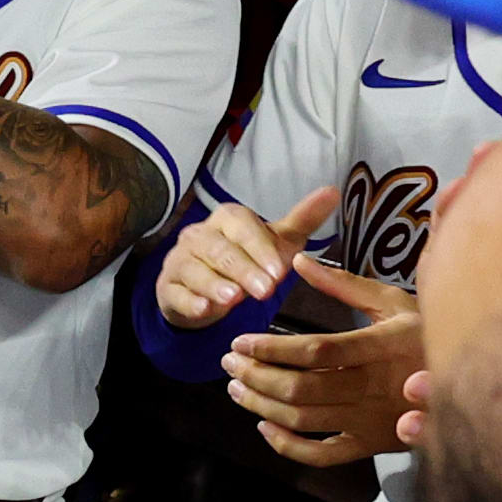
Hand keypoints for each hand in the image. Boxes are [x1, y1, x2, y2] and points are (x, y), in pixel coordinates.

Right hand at [155, 180, 315, 328]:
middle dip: (244, 270)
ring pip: (195, 270)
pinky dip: (190, 302)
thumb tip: (333, 191)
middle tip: (266, 291)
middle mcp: (199, 236)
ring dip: (214, 285)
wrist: (205, 288)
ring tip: (233, 299)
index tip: (280, 271)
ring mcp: (180, 261)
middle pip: (220, 250)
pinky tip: (204, 310)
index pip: (242, 227)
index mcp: (226, 219)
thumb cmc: (246, 261)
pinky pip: (176, 294)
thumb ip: (303, 220)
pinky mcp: (168, 288)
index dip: (260, 248)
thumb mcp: (276, 242)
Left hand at [222, 253, 425, 466]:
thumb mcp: (393, 300)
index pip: (316, 351)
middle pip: (301, 389)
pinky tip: (265, 428)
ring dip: (261, 406)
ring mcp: (372, 420)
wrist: (469, 379)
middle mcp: (376, 387)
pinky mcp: (370, 445)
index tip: (240, 341)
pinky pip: (323, 455)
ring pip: (304, 420)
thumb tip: (298, 260)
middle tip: (229, 362)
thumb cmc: (424, 332)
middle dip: (256, 375)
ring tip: (237, 387)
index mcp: (382, 346)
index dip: (271, 349)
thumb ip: (343, 284)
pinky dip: (288, 447)